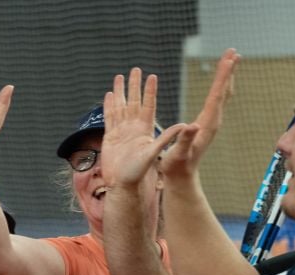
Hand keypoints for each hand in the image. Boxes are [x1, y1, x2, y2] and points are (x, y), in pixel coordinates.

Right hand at [101, 68, 183, 187]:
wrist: (122, 184)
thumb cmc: (139, 172)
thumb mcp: (155, 153)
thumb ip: (167, 138)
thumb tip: (185, 125)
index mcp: (145, 129)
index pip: (148, 105)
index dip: (150, 91)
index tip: (152, 76)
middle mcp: (133, 127)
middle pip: (133, 101)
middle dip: (134, 85)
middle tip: (135, 69)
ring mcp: (121, 131)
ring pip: (120, 106)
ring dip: (120, 92)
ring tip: (119, 77)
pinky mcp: (110, 137)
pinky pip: (109, 117)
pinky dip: (108, 105)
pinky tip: (109, 95)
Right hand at [160, 48, 239, 178]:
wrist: (181, 178)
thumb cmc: (176, 167)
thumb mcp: (177, 154)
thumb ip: (184, 140)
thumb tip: (192, 126)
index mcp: (206, 124)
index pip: (217, 95)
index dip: (223, 75)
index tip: (229, 58)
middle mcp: (213, 121)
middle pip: (224, 91)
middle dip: (228, 70)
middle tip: (233, 51)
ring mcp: (211, 123)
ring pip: (222, 95)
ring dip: (226, 76)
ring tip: (229, 60)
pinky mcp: (207, 125)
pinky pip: (216, 100)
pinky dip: (220, 87)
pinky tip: (219, 83)